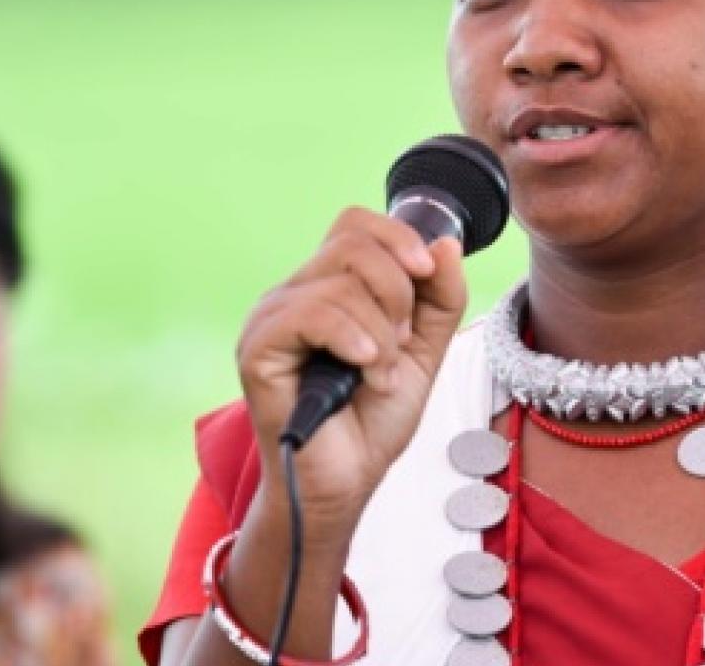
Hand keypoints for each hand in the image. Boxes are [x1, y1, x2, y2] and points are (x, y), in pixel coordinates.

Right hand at [235, 207, 468, 534]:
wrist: (347, 480)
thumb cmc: (374, 419)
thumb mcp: (425, 350)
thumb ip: (441, 298)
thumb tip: (446, 242)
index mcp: (327, 286)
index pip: (354, 224)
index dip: (397, 237)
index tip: (426, 272)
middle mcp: (293, 293)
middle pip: (353, 244)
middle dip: (397, 292)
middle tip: (399, 342)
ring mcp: (271, 319)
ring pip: (340, 283)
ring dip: (380, 334)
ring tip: (379, 374)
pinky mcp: (258, 349)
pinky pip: (311, 314)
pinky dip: (353, 340)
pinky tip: (364, 370)